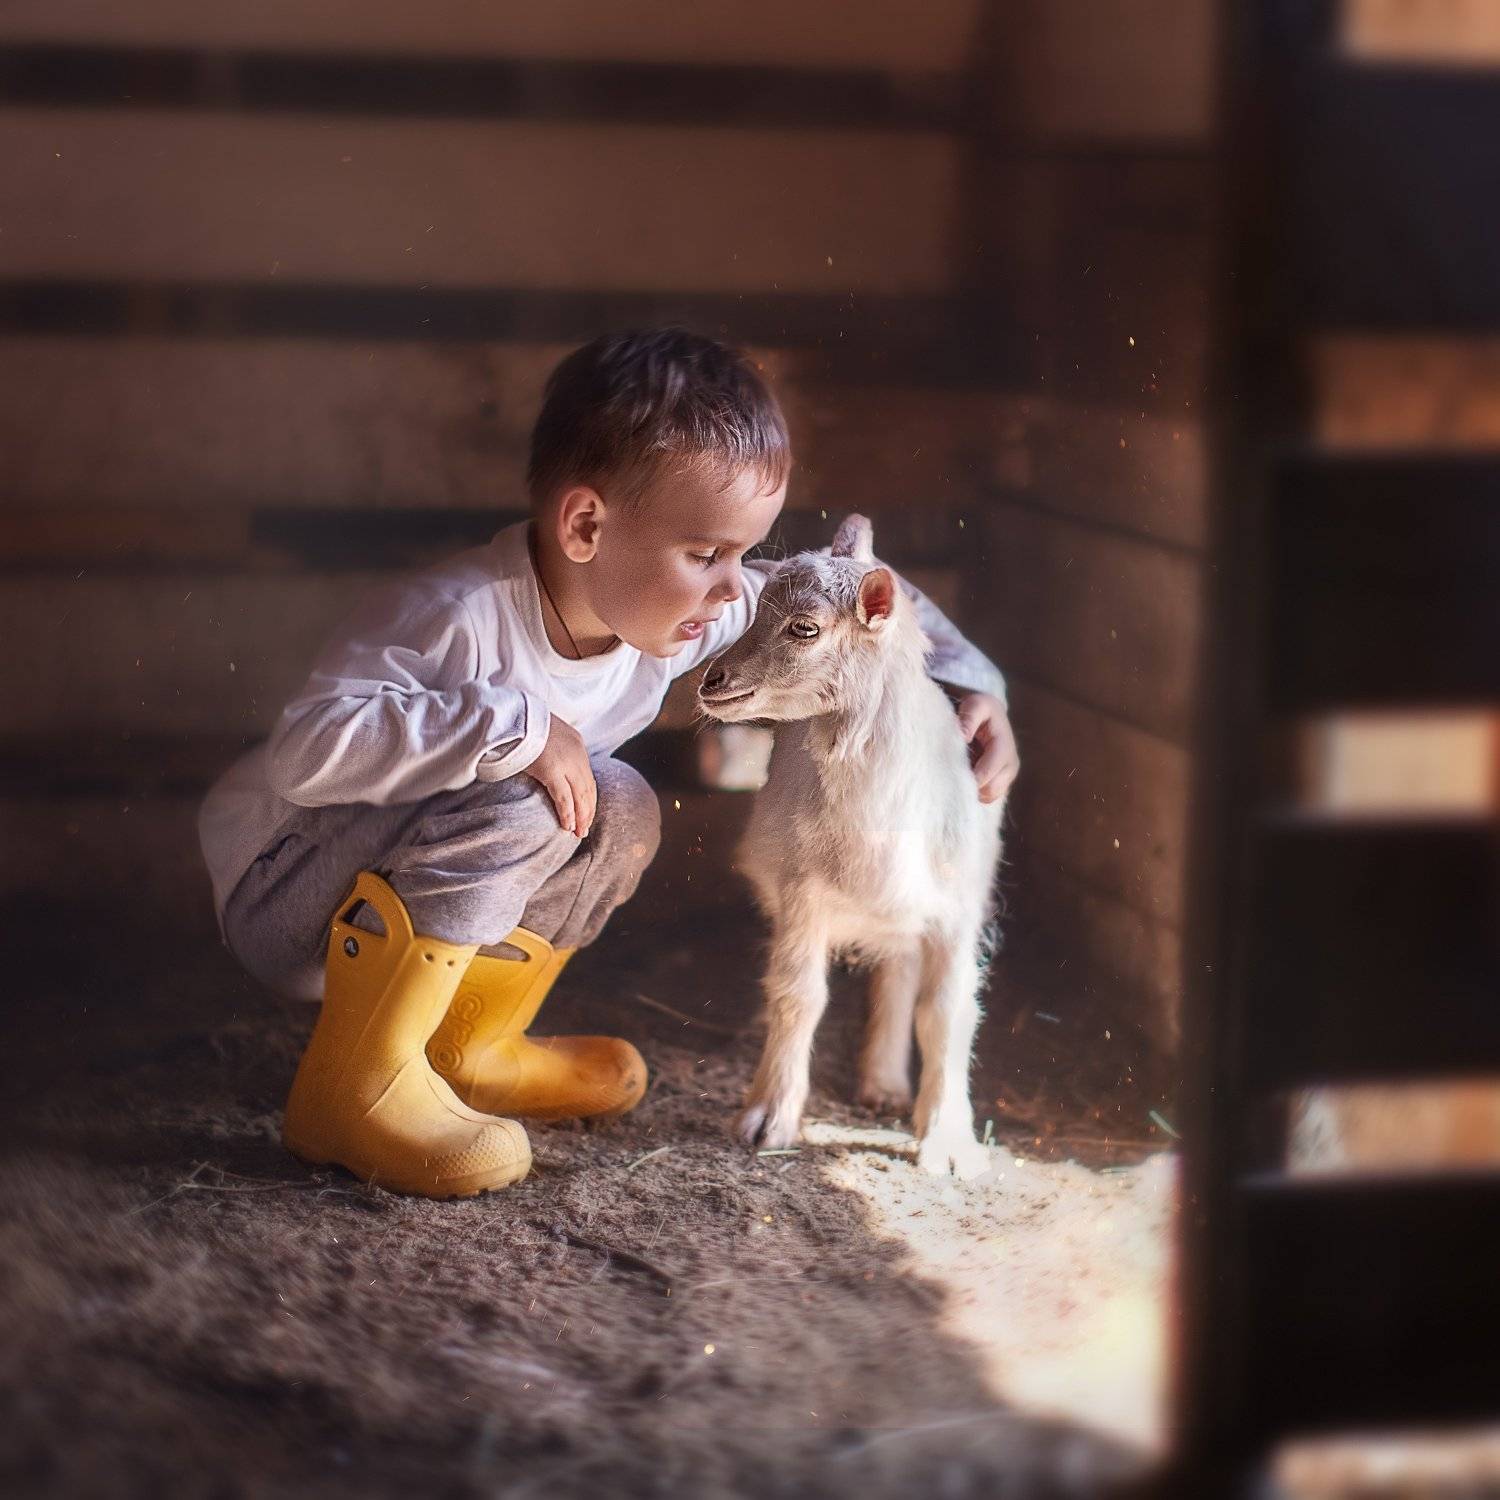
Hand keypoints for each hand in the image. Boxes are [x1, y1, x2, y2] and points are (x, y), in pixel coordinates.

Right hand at [523, 714, 596, 836]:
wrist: (511, 715)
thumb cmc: (521, 724)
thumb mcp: (544, 733)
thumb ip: (552, 749)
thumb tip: (546, 766)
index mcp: (576, 743)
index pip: (588, 777)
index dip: (588, 797)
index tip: (587, 813)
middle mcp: (576, 754)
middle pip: (588, 788)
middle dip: (588, 811)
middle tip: (585, 830)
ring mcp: (566, 762)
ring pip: (580, 796)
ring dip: (581, 817)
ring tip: (579, 833)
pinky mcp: (552, 770)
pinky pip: (564, 798)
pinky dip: (567, 814)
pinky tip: (568, 826)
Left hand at [956, 692, 1018, 805]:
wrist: (989, 715)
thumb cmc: (979, 709)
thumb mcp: (975, 705)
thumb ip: (970, 717)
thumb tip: (963, 735)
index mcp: (1005, 747)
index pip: (989, 771)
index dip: (973, 778)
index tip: (954, 778)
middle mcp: (1010, 764)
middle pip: (991, 789)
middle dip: (971, 786)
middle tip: (951, 779)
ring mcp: (1007, 776)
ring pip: (989, 796)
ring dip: (972, 790)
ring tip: (957, 775)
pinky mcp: (1000, 783)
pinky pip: (986, 797)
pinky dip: (974, 792)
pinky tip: (963, 777)